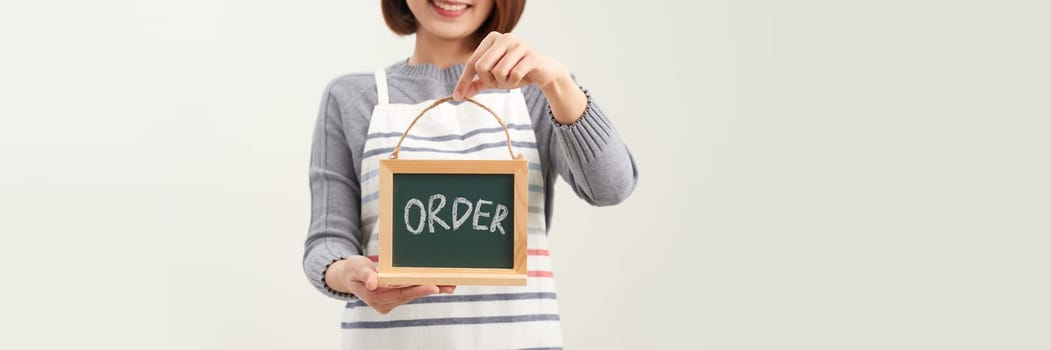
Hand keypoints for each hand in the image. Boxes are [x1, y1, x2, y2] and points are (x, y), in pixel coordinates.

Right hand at [325, 256, 455, 313]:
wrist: (350, 276)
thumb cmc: (353, 270)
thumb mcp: (356, 268)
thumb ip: (366, 274)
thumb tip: (373, 283)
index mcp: (376, 298)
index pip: (400, 294)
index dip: (417, 290)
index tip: (433, 287)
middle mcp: (385, 303)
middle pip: (411, 295)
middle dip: (430, 290)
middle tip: (450, 285)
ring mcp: (391, 301)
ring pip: (414, 294)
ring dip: (432, 289)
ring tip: (451, 284)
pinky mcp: (397, 296)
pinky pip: (412, 291)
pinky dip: (425, 287)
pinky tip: (440, 284)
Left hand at [453, 31, 569, 100]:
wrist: (544, 73)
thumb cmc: (517, 72)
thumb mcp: (494, 78)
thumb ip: (476, 84)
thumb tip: (458, 95)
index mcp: (492, 38)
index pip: (472, 62)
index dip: (463, 81)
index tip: (457, 97)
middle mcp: (505, 37)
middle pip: (482, 66)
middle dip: (489, 80)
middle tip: (499, 83)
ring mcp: (519, 45)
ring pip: (498, 72)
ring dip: (504, 82)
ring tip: (512, 79)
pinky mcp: (531, 55)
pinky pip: (514, 74)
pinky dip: (515, 82)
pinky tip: (521, 79)